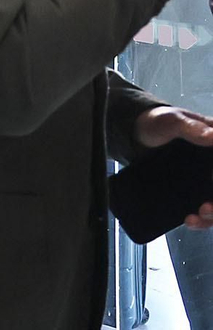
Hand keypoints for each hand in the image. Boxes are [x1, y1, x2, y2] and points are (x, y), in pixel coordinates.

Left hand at [135, 105, 212, 230]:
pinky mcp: (194, 192)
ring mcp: (206, 180)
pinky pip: (204, 210)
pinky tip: (190, 219)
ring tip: (200, 214)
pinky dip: (202, 219)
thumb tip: (212, 136)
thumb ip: (190, 127)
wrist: (135, 135)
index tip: (212, 181)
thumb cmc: (158, 122)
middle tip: (206, 207)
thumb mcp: (172, 120)